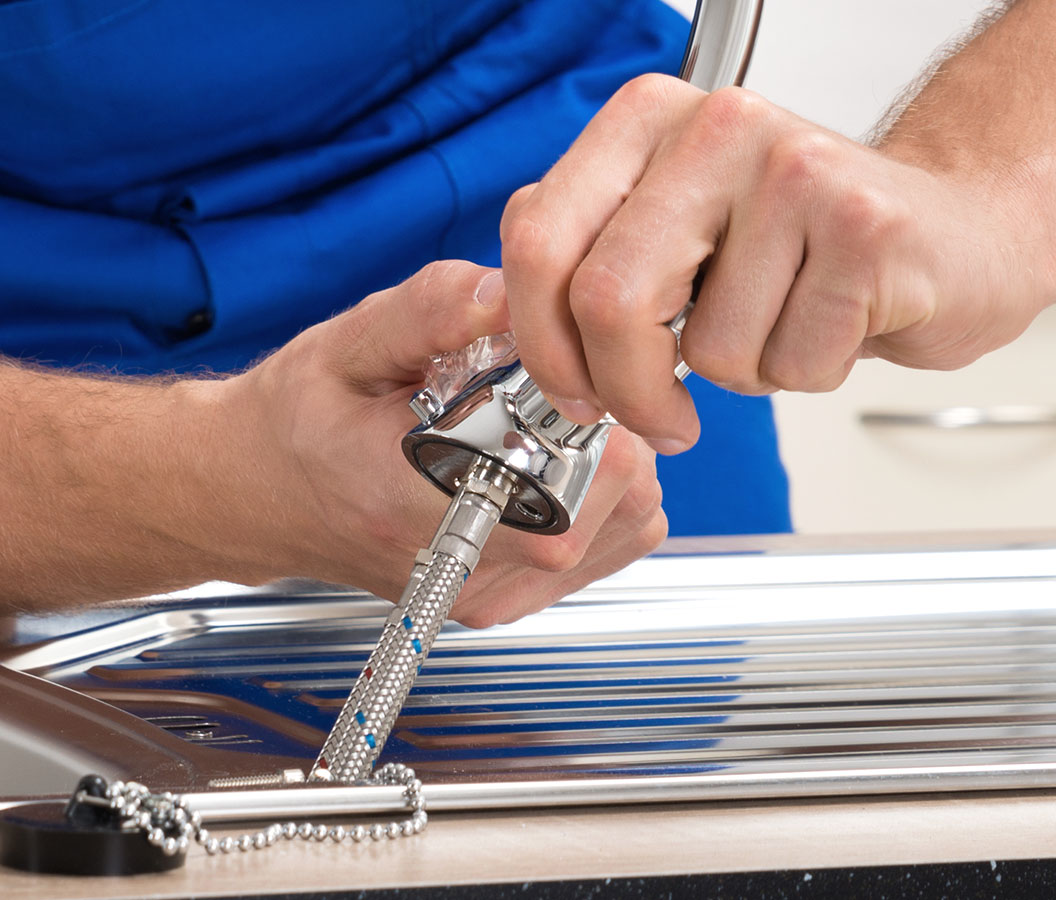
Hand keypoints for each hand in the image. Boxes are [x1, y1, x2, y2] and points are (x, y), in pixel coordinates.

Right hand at [225, 260, 665, 626]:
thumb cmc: (295, 421)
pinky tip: (548, 466)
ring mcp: (482, 594)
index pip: (567, 478)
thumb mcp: (346, 344)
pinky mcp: (499, 602)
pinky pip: (607, 550)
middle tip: (548, 390)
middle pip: (617, 499)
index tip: (553, 372)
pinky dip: (602, 499)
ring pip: (626, 525)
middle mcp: (457, 565)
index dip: (586, 408)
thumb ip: (430, 311)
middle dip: (607, 425)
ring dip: (612, 461)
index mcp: (413, 502)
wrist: (255, 492)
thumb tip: (510, 289)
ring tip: (544, 426)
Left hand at [499, 74, 1055, 450]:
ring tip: (777, 322)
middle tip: (657, 416)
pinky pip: (785, 363)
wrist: (949, 235)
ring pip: (704, 347)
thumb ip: (585, 257)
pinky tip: (830, 321)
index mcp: (644, 121)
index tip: (570, 389)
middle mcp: (714, 127)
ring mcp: (793, 170)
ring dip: (736, 375)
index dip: (541, 342)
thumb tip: (505, 321)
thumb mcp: (669, 230)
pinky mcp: (864, 228)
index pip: (538, 241)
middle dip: (624, 390)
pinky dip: (800, 374)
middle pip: (606, 300)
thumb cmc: (799, 247)